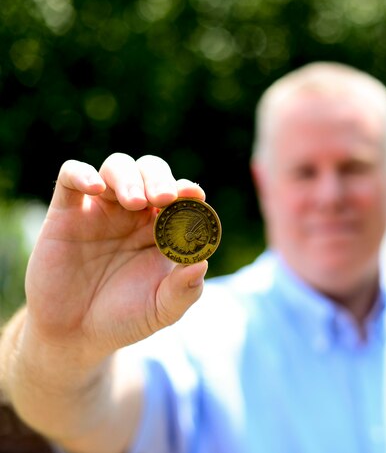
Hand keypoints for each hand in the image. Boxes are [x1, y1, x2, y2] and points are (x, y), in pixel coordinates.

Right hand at [23, 153, 207, 364]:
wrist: (75, 336)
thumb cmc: (125, 318)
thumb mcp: (162, 310)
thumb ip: (184, 290)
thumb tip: (202, 263)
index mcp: (163, 230)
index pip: (180, 197)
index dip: (188, 191)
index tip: (194, 195)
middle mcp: (135, 214)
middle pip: (151, 172)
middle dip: (161, 178)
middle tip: (164, 198)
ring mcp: (101, 210)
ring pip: (118, 167)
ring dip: (130, 176)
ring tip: (135, 202)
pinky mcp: (66, 213)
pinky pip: (71, 176)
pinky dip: (83, 174)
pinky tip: (97, 189)